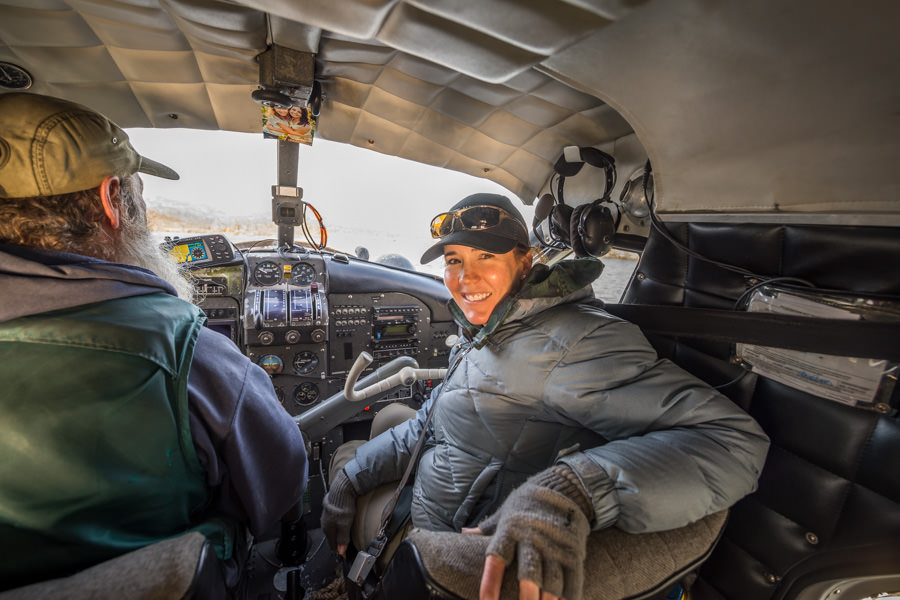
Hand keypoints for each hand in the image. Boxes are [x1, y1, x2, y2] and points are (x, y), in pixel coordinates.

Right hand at [320, 469, 356, 556]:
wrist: (341, 489)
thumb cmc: (343, 506)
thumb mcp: (345, 525)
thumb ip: (343, 538)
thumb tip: (341, 551)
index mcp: (327, 529)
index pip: (333, 545)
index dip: (340, 550)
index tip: (346, 553)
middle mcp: (325, 523)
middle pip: (332, 537)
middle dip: (339, 541)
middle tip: (347, 544)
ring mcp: (326, 515)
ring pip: (333, 528)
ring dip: (339, 532)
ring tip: (346, 533)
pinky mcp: (330, 509)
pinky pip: (334, 520)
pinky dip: (338, 524)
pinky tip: (343, 521)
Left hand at [466, 466, 591, 599]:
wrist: (564, 487)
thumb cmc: (528, 502)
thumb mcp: (505, 512)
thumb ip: (486, 528)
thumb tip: (463, 533)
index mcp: (511, 530)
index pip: (497, 559)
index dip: (491, 582)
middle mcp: (533, 539)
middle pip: (529, 574)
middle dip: (526, 596)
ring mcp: (556, 547)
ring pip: (552, 582)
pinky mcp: (573, 553)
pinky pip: (572, 580)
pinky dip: (567, 598)